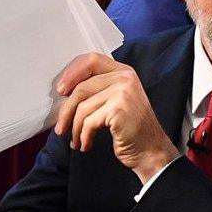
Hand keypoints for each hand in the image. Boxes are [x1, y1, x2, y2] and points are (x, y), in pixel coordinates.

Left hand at [55, 53, 178, 182]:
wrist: (150, 150)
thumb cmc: (130, 129)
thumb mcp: (116, 100)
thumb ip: (97, 89)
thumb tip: (63, 90)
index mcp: (123, 71)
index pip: (91, 60)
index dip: (71, 73)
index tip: (60, 91)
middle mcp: (125, 78)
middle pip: (81, 87)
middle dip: (66, 110)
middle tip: (60, 127)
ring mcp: (123, 92)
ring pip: (82, 107)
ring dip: (74, 128)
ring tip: (75, 140)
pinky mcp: (119, 109)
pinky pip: (88, 121)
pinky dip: (83, 136)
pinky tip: (86, 144)